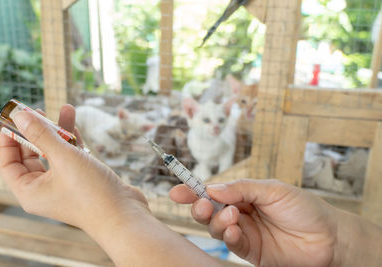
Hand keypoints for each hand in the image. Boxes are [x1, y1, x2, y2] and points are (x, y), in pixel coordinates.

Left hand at [0, 105, 147, 231]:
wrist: (124, 214)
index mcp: (30, 191)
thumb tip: (21, 116)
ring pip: (55, 153)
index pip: (9, 163)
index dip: (9, 140)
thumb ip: (42, 135)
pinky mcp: (83, 180)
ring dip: (60, 132)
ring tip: (66, 108)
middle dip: (37, 131)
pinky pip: (72, 157)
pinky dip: (73, 141)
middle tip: (39, 110)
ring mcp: (65, 185)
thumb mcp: (64, 158)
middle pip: (32, 156)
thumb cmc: (91, 193)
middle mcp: (45, 189)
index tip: (14, 119)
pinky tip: (75, 125)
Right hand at [170, 179, 337, 265]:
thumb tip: (212, 188)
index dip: (193, 190)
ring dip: (217, 221)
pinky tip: (234, 230)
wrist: (329, 237)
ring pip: (216, 227)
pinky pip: (231, 244)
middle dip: (199, 207)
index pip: (213, 192)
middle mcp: (240, 213)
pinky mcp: (250, 251)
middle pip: (209, 211)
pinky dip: (228, 237)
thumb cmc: (304, 208)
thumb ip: (241, 189)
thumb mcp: (272, 189)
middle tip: (202, 204)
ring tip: (232, 215)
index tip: (176, 191)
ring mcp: (244, 233)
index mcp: (244, 195)